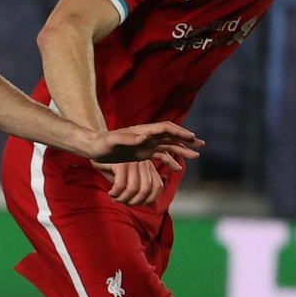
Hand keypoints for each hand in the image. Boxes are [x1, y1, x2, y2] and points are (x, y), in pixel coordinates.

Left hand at [86, 121, 202, 166]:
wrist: (94, 147)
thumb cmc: (102, 143)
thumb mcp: (112, 141)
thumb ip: (127, 139)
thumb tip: (144, 137)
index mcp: (142, 130)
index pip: (165, 128)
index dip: (178, 132)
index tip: (191, 137)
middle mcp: (147, 136)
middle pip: (171, 135)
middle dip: (186, 139)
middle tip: (201, 144)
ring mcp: (146, 144)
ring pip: (169, 145)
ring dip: (182, 149)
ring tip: (196, 156)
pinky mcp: (143, 153)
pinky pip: (161, 155)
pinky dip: (170, 160)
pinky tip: (178, 168)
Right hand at [93, 159, 165, 206]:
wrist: (95, 149)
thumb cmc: (111, 167)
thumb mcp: (126, 178)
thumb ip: (136, 188)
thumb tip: (142, 203)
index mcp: (147, 165)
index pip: (158, 186)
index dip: (150, 199)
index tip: (139, 204)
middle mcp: (142, 162)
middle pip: (146, 189)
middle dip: (134, 201)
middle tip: (124, 202)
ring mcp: (132, 161)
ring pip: (133, 188)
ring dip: (123, 198)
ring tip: (116, 198)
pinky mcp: (120, 163)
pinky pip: (121, 184)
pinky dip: (115, 193)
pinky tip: (111, 193)